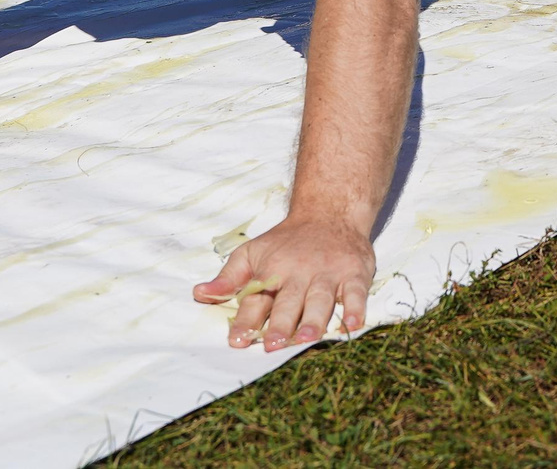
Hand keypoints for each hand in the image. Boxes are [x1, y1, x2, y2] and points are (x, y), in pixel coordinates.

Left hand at [194, 213, 375, 351]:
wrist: (329, 211)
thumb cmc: (287, 241)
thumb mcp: (252, 252)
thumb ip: (228, 278)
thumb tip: (199, 295)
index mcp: (272, 270)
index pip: (256, 298)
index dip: (246, 320)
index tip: (236, 341)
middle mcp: (299, 273)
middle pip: (289, 301)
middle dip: (280, 323)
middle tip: (271, 345)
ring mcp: (328, 274)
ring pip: (321, 299)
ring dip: (313, 320)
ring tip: (304, 339)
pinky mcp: (354, 273)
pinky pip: (357, 293)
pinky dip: (356, 308)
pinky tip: (353, 325)